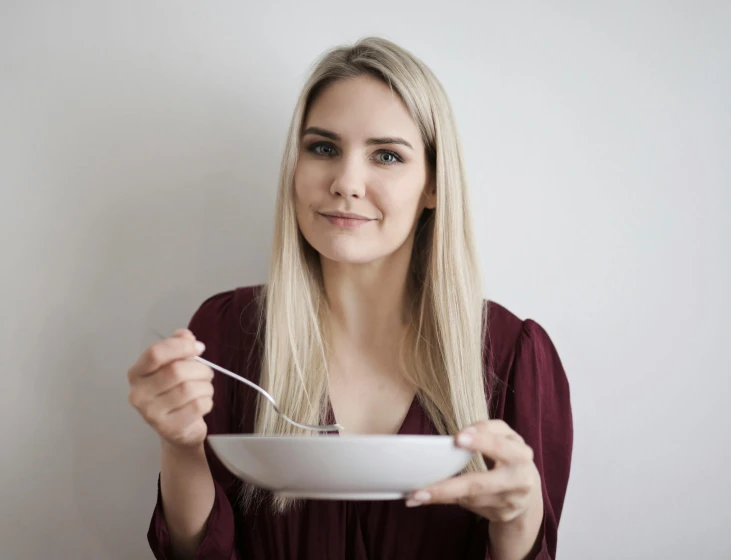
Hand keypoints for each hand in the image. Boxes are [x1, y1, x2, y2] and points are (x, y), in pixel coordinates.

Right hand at [127, 329, 213, 448]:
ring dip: (206, 385)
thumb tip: (186, 335)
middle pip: (176, 371)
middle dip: (200, 368)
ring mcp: (151, 414)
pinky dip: (207, 401)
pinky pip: (197, 406)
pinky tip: (203, 403)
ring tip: (205, 388)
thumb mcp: (174, 366)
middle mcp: (138, 394)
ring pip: (189, 389)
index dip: (181, 346)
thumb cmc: (175, 392)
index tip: (198, 347)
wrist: (178, 429)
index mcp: (136, 373)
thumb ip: (178, 346)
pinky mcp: (168, 428)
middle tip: (206, 372)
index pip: (155, 353)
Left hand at [406, 420, 541, 523]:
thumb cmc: (509, 455)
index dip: (480, 441)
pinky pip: (470, 506)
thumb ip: (486, 431)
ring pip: (469, 498)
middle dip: (449, 487)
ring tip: (415, 495)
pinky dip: (448, 500)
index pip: (499, 446)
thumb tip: (456, 439)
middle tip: (421, 489)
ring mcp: (510, 502)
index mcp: (520, 455)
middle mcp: (519, 481)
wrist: (529, 490)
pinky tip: (430, 498)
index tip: (457, 438)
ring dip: (441, 496)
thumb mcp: (505, 437)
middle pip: (480, 484)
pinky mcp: (501, 515)